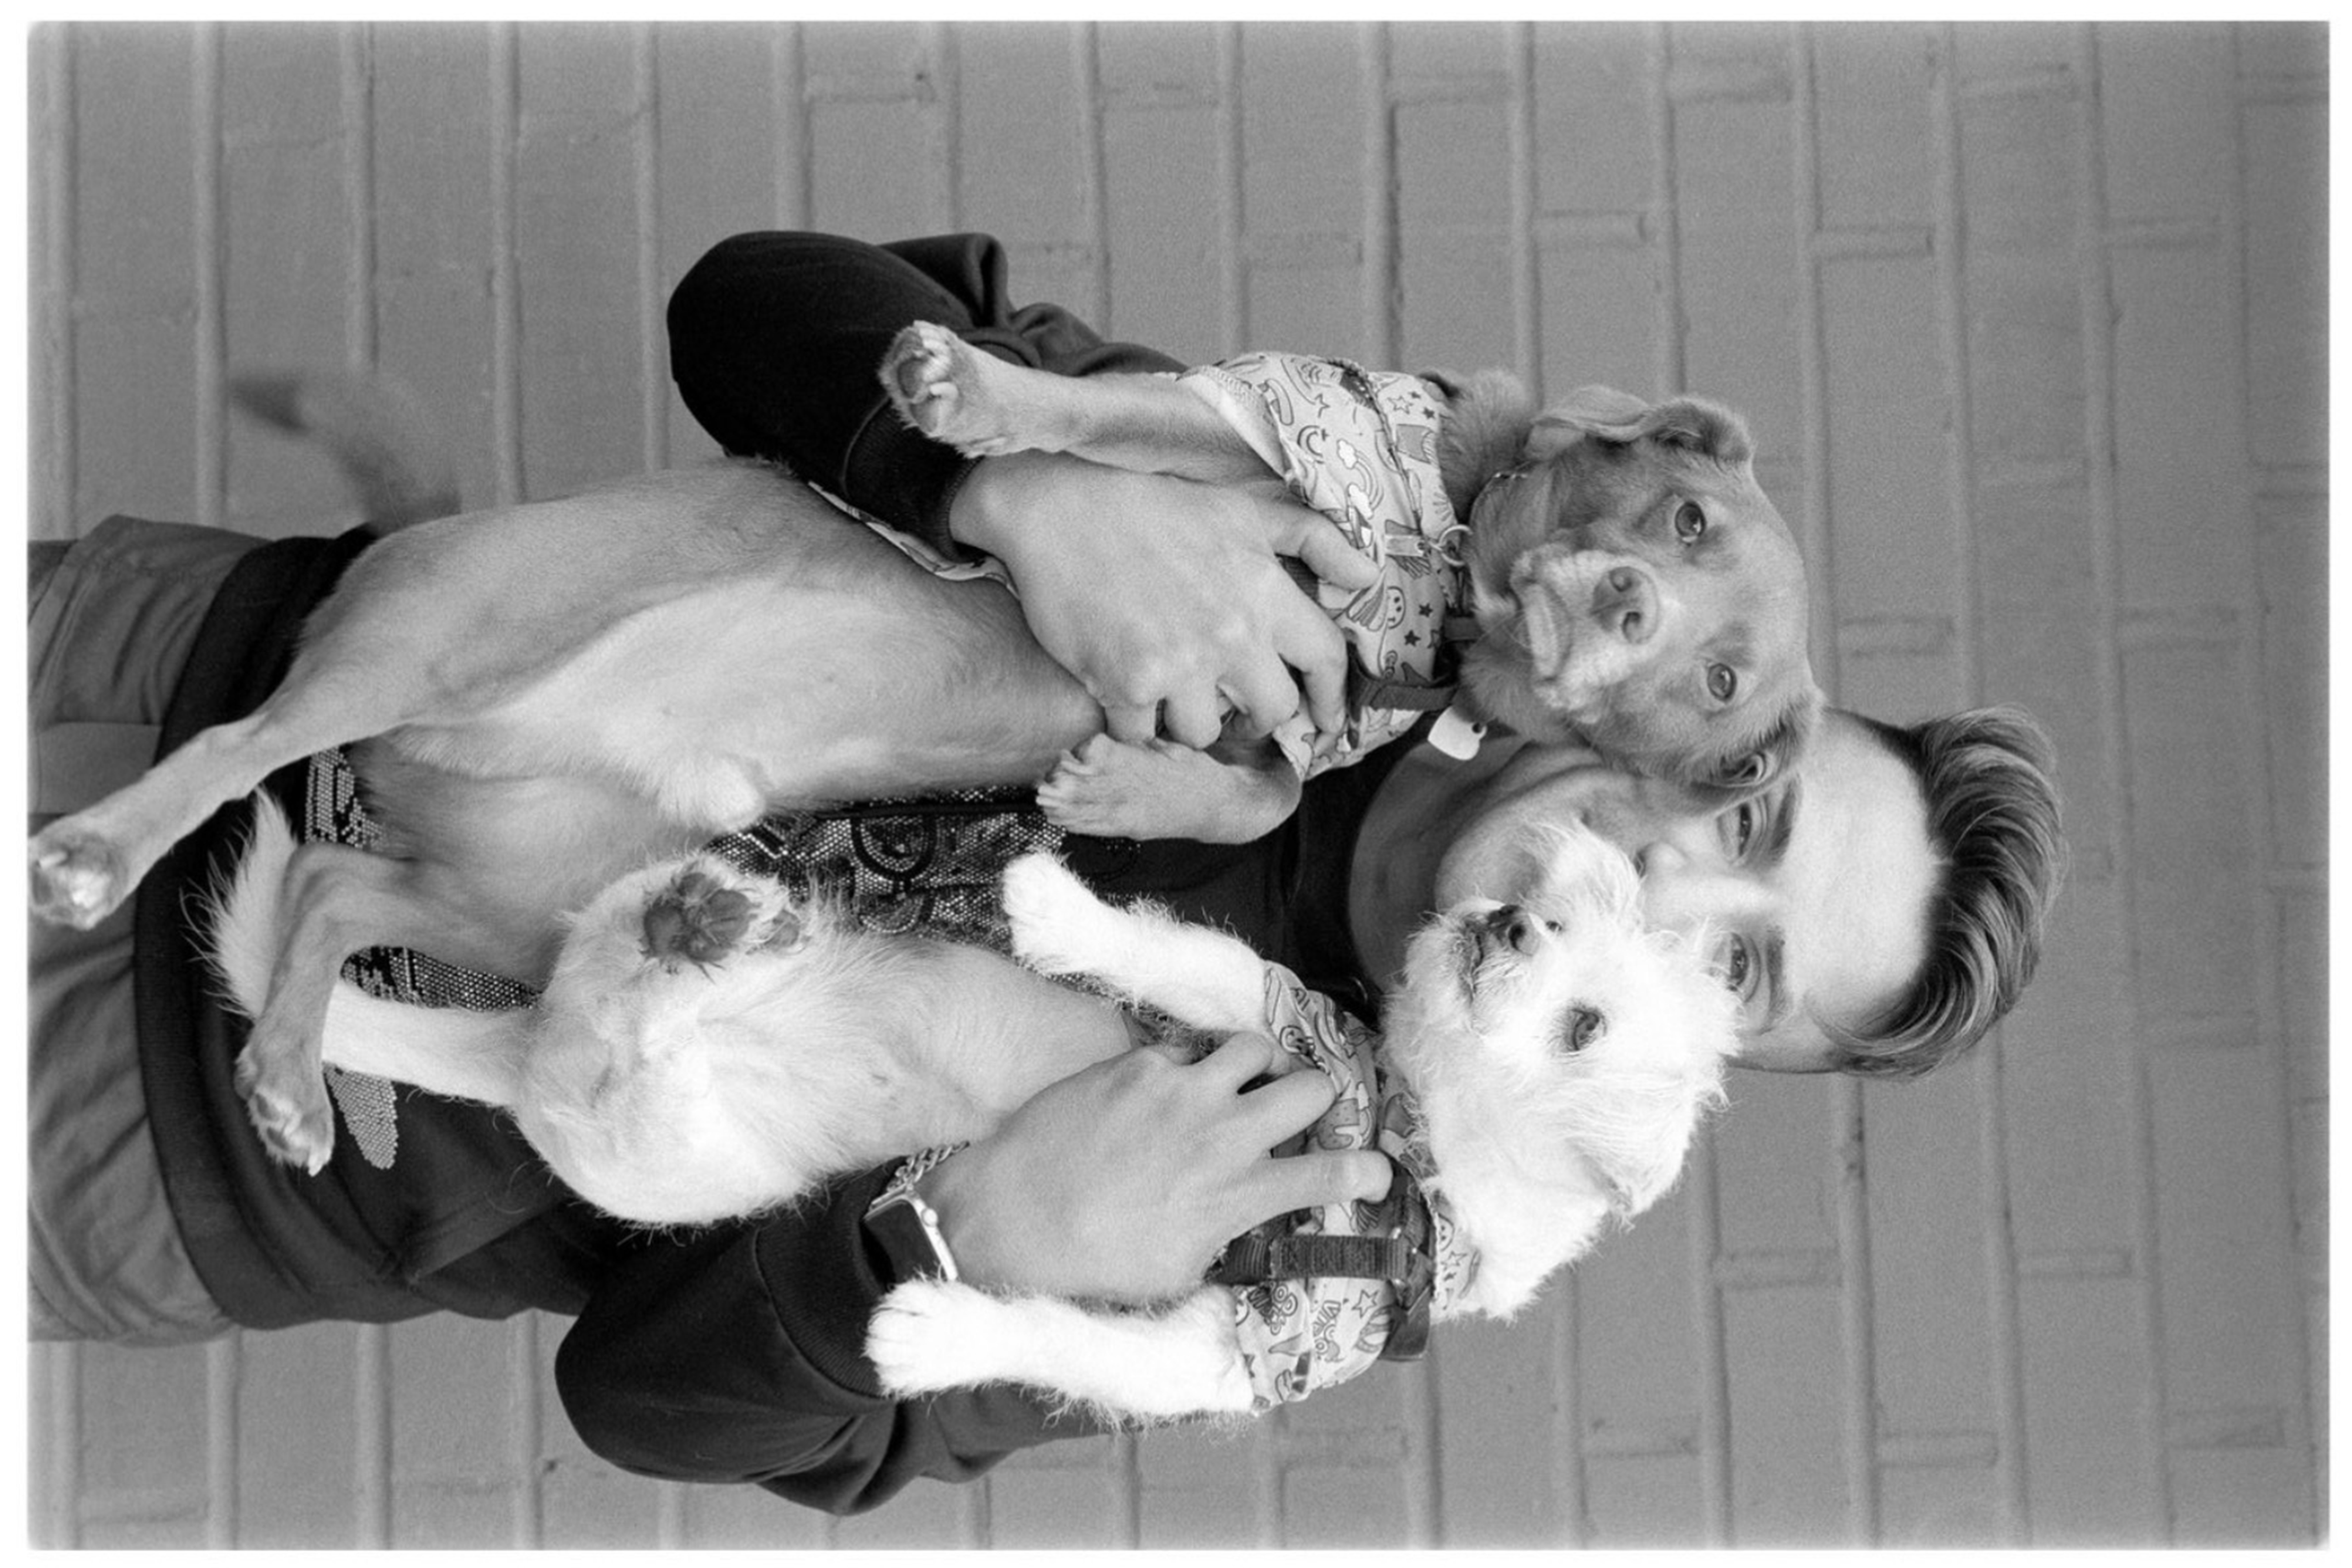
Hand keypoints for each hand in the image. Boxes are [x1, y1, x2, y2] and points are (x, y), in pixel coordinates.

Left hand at [920, 1033, 1391, 1303]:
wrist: (1012, 1218)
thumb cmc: (1094, 1264)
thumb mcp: (1177, 1274)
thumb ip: (1226, 1240)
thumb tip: (1248, 1227)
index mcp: (1240, 1194)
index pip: (1333, 1172)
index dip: (1367, 1170)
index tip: (1375, 1170)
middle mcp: (1223, 1134)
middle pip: (1312, 1088)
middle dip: (1318, 1098)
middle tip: (1301, 1111)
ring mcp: (1183, 1090)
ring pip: (1256, 1047)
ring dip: (1258, 1067)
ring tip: (1243, 1082)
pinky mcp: (1140, 1063)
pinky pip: (1188, 1047)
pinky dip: (1189, 1065)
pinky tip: (1169, 1087)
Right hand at [947, 451, 1379, 747]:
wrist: (1059, 504)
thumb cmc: (1154, 505)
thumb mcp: (1244, 511)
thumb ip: (1316, 541)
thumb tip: (1368, 578)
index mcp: (1266, 591)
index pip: (1326, 659)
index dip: (1333, 697)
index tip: (1327, 720)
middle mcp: (1231, 634)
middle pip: (1273, 710)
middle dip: (1258, 713)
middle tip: (1235, 706)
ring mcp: (1177, 663)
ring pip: (1206, 732)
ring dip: (1191, 721)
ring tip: (1173, 694)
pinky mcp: (1124, 683)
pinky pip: (1143, 735)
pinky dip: (1136, 724)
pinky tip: (1126, 697)